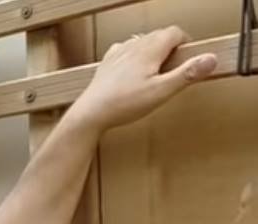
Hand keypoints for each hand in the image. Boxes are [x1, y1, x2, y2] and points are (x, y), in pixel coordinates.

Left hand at [67, 26, 216, 134]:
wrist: (90, 113)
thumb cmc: (124, 103)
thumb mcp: (162, 91)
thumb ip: (187, 74)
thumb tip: (210, 59)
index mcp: (149, 49)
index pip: (174, 32)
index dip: (185, 42)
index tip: (189, 56)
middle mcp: (132, 46)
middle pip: (158, 35)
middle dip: (171, 46)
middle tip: (176, 66)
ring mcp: (117, 54)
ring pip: (141, 41)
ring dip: (153, 50)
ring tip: (157, 70)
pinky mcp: (106, 64)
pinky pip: (124, 51)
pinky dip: (134, 56)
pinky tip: (134, 71)